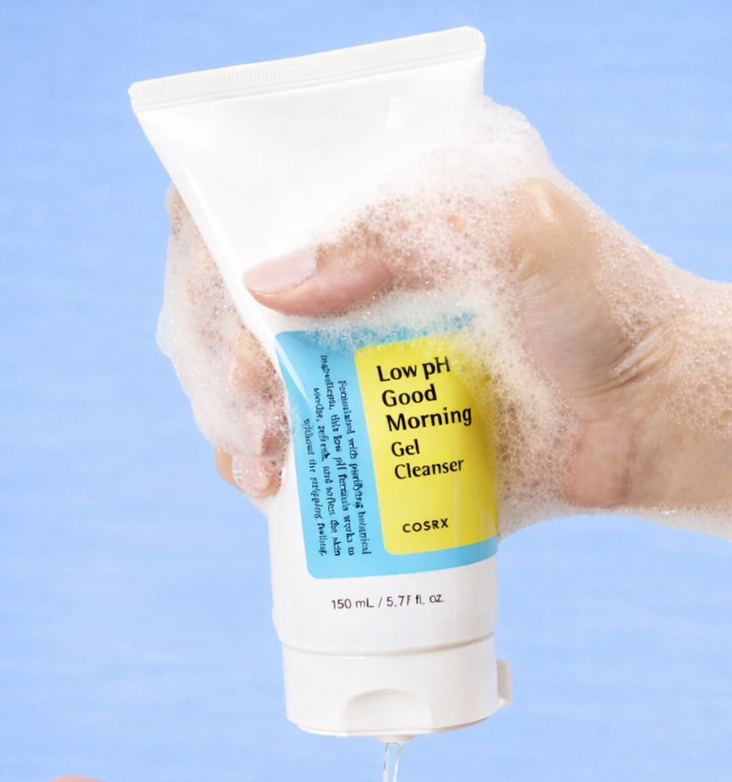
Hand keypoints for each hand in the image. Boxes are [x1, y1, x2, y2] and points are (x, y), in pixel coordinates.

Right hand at [168, 177, 731, 525]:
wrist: (651, 416)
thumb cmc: (605, 308)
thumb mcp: (513, 229)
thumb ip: (396, 229)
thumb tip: (266, 284)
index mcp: (381, 208)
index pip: (254, 200)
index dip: (212, 249)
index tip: (238, 314)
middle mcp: (355, 281)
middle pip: (230, 300)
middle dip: (216, 355)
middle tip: (254, 405)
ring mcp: (357, 358)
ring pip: (245, 377)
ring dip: (226, 417)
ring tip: (259, 462)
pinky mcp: (372, 430)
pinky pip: (291, 442)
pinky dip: (259, 465)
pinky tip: (267, 487)